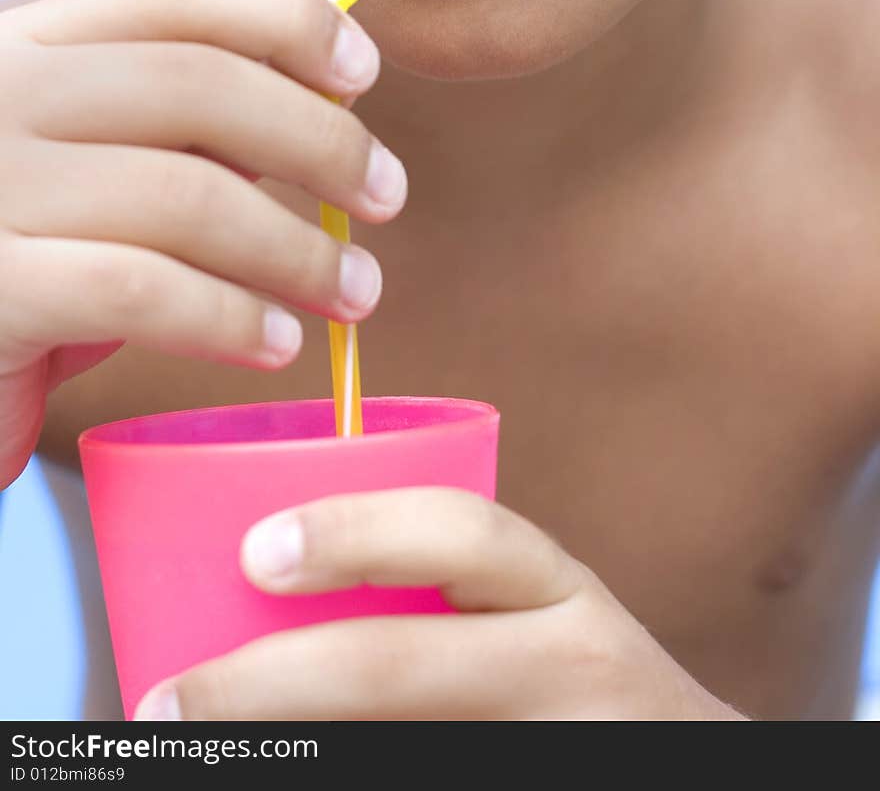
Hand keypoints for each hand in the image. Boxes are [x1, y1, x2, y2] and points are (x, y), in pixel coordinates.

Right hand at [0, 0, 405, 488]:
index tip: (362, 72)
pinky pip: (137, 289)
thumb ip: (171, 134)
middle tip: (386, 197)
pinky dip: (227, 315)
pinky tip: (276, 343)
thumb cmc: (18, 266)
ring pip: (187, 193)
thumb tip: (321, 115)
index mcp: (25, 47)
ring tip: (356, 294)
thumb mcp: (86, 177)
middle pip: (200, 83)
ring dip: (299, 248)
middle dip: (321, 140)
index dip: (287, 18)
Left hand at [132, 488, 747, 720]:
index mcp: (558, 593)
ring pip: (393, 745)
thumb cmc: (577, 687)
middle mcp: (564, 668)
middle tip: (167, 706)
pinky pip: (407, 781)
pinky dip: (339, 777)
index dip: (356, 533)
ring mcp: (554, 746)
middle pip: (399, 665)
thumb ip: (440, 596)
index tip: (255, 550)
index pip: (463, 534)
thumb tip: (262, 582)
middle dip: (267, 685)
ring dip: (286, 748)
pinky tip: (285, 769)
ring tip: (196, 749)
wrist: (688, 767)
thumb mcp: (536, 619)